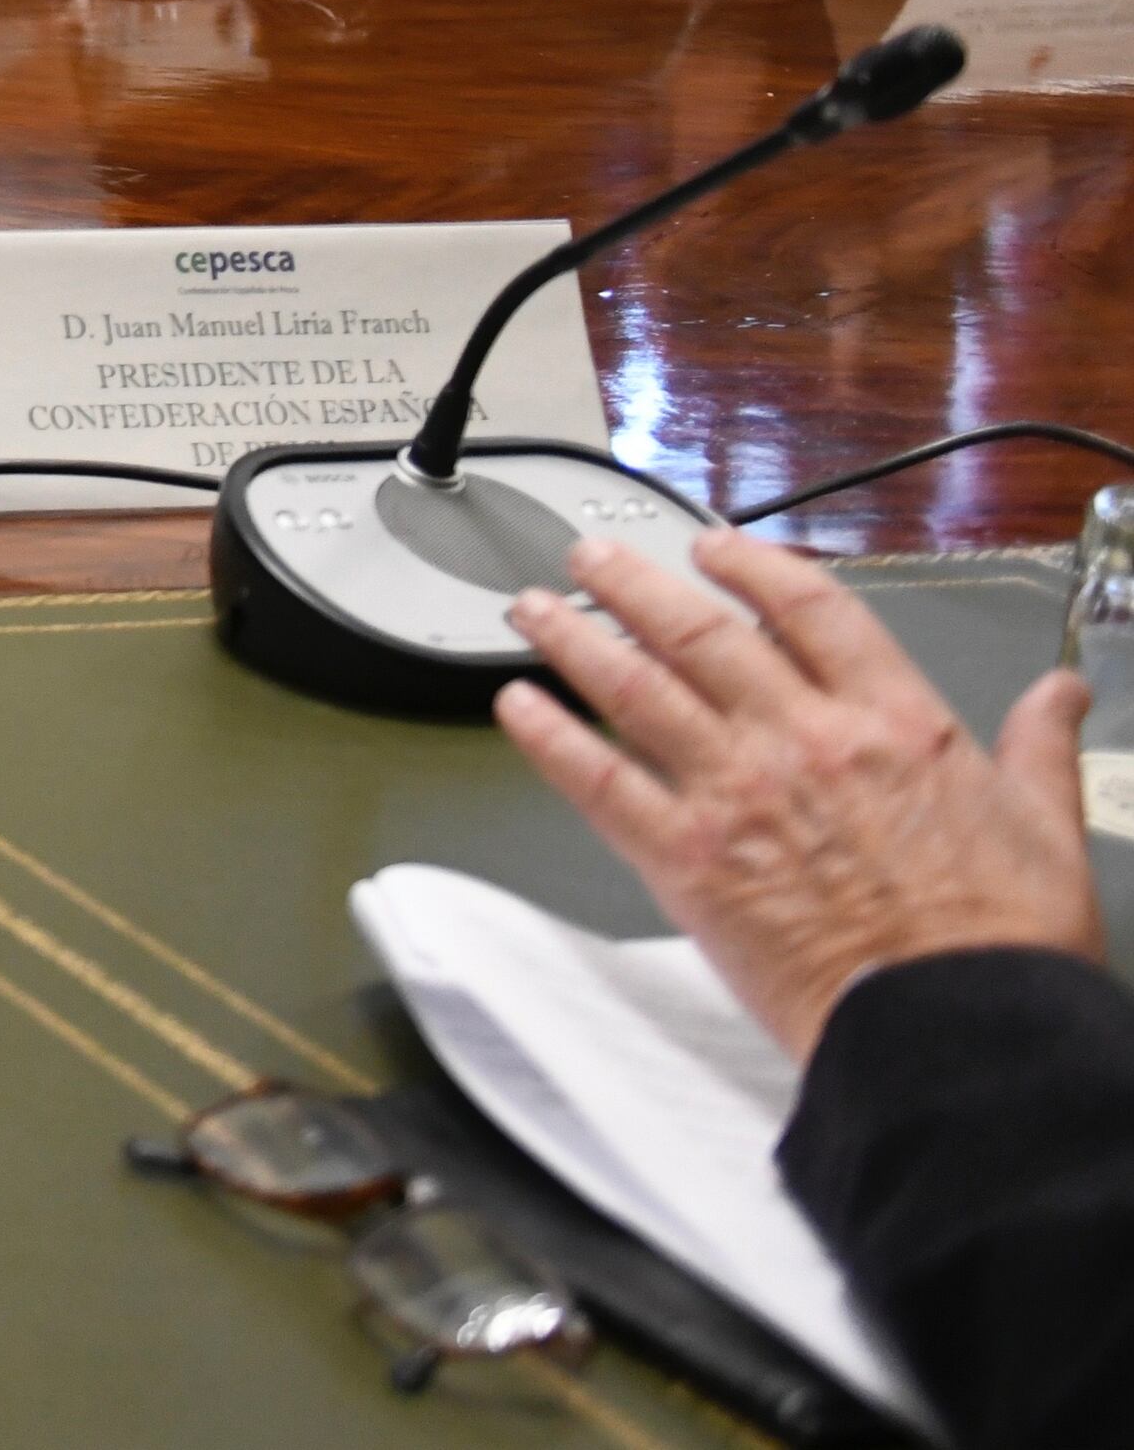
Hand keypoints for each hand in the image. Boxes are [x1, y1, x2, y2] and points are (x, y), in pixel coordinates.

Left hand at [495, 527, 1100, 1063]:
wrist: (955, 1027)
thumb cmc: (1000, 942)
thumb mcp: (1045, 826)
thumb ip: (1038, 746)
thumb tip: (1059, 694)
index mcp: (891, 723)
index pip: (808, 608)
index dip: (750, 567)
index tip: (711, 549)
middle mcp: (802, 741)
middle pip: (699, 631)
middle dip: (633, 587)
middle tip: (588, 561)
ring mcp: (737, 795)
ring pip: (636, 689)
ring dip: (576, 641)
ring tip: (533, 610)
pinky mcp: (689, 861)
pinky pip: (600, 782)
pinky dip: (551, 738)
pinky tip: (517, 707)